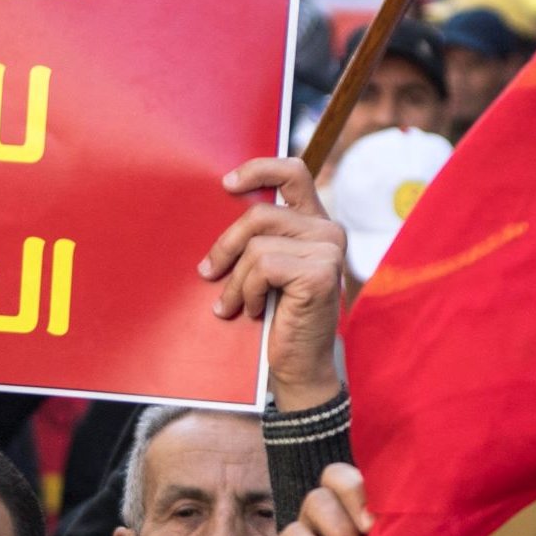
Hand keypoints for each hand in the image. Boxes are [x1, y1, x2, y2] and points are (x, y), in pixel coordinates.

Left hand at [200, 157, 343, 411]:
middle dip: (225, 246)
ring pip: (256, 246)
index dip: (258, 170)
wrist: (297, 366)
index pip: (292, 172)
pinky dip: (248, 291)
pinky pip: (263, 267)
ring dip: (235, 281)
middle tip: (208, 273)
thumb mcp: (264, 272)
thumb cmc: (276, 319)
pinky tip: (255, 310)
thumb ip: (257, 240)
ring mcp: (328, 250)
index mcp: (314, 223)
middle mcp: (328, 231)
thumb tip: (217, 209)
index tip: (225, 185)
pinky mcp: (320, 273)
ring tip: (234, 304)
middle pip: (259, 214)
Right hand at [261, 464, 409, 535]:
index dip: (376, 487)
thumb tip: (406, 515)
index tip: (388, 519)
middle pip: (335, 476)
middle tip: (369, 528)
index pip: (367, 480)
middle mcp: (336, 525)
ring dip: (337, 530)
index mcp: (367, 525)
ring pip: (315, 501)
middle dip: (354, 494)